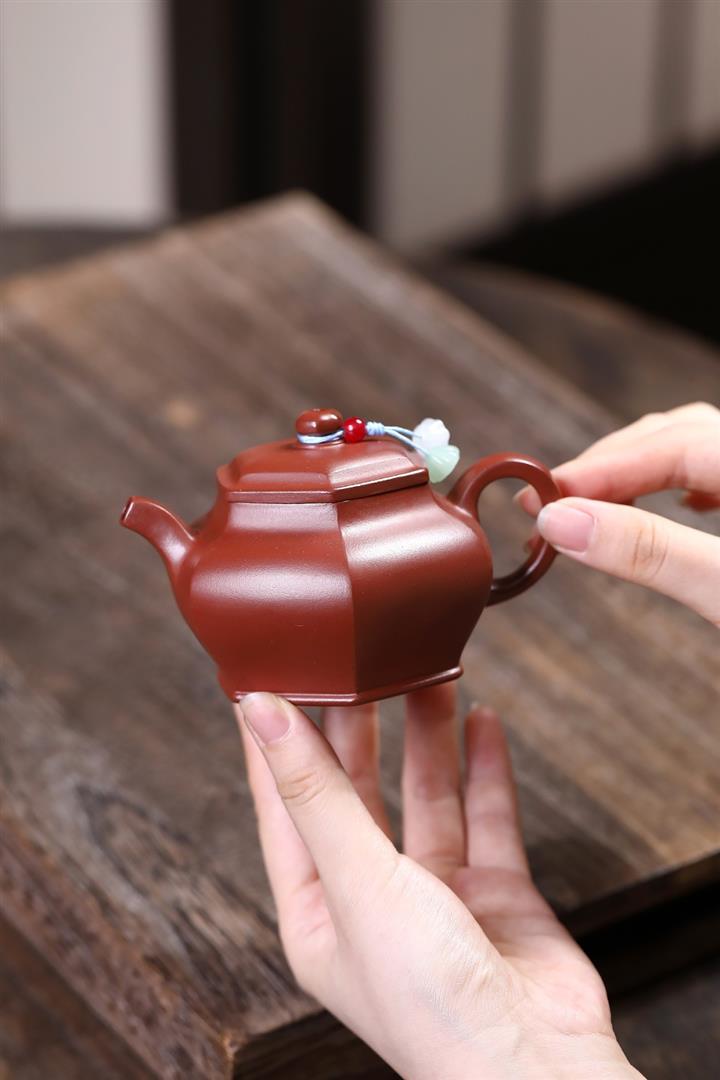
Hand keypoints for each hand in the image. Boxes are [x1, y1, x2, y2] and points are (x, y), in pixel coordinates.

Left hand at [237, 685, 639, 1079]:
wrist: (537, 1068)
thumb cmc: (432, 1004)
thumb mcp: (358, 882)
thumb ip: (317, 792)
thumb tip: (263, 715)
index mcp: (318, 911)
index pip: (285, 806)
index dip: (276, 742)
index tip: (271, 680)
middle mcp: (373, 900)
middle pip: (358, 792)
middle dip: (359, 727)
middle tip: (360, 662)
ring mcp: (438, 896)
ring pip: (426, 796)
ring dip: (425, 736)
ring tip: (426, 674)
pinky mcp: (497, 894)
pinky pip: (488, 816)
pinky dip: (485, 768)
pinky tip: (481, 723)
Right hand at [518, 402, 719, 626]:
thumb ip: (650, 550)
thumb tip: (562, 521)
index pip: (672, 444)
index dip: (598, 470)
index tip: (540, 500)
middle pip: (679, 435)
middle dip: (608, 466)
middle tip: (550, 505)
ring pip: (695, 449)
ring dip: (639, 472)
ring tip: (590, 508)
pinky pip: (715, 474)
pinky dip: (676, 485)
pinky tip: (668, 505)